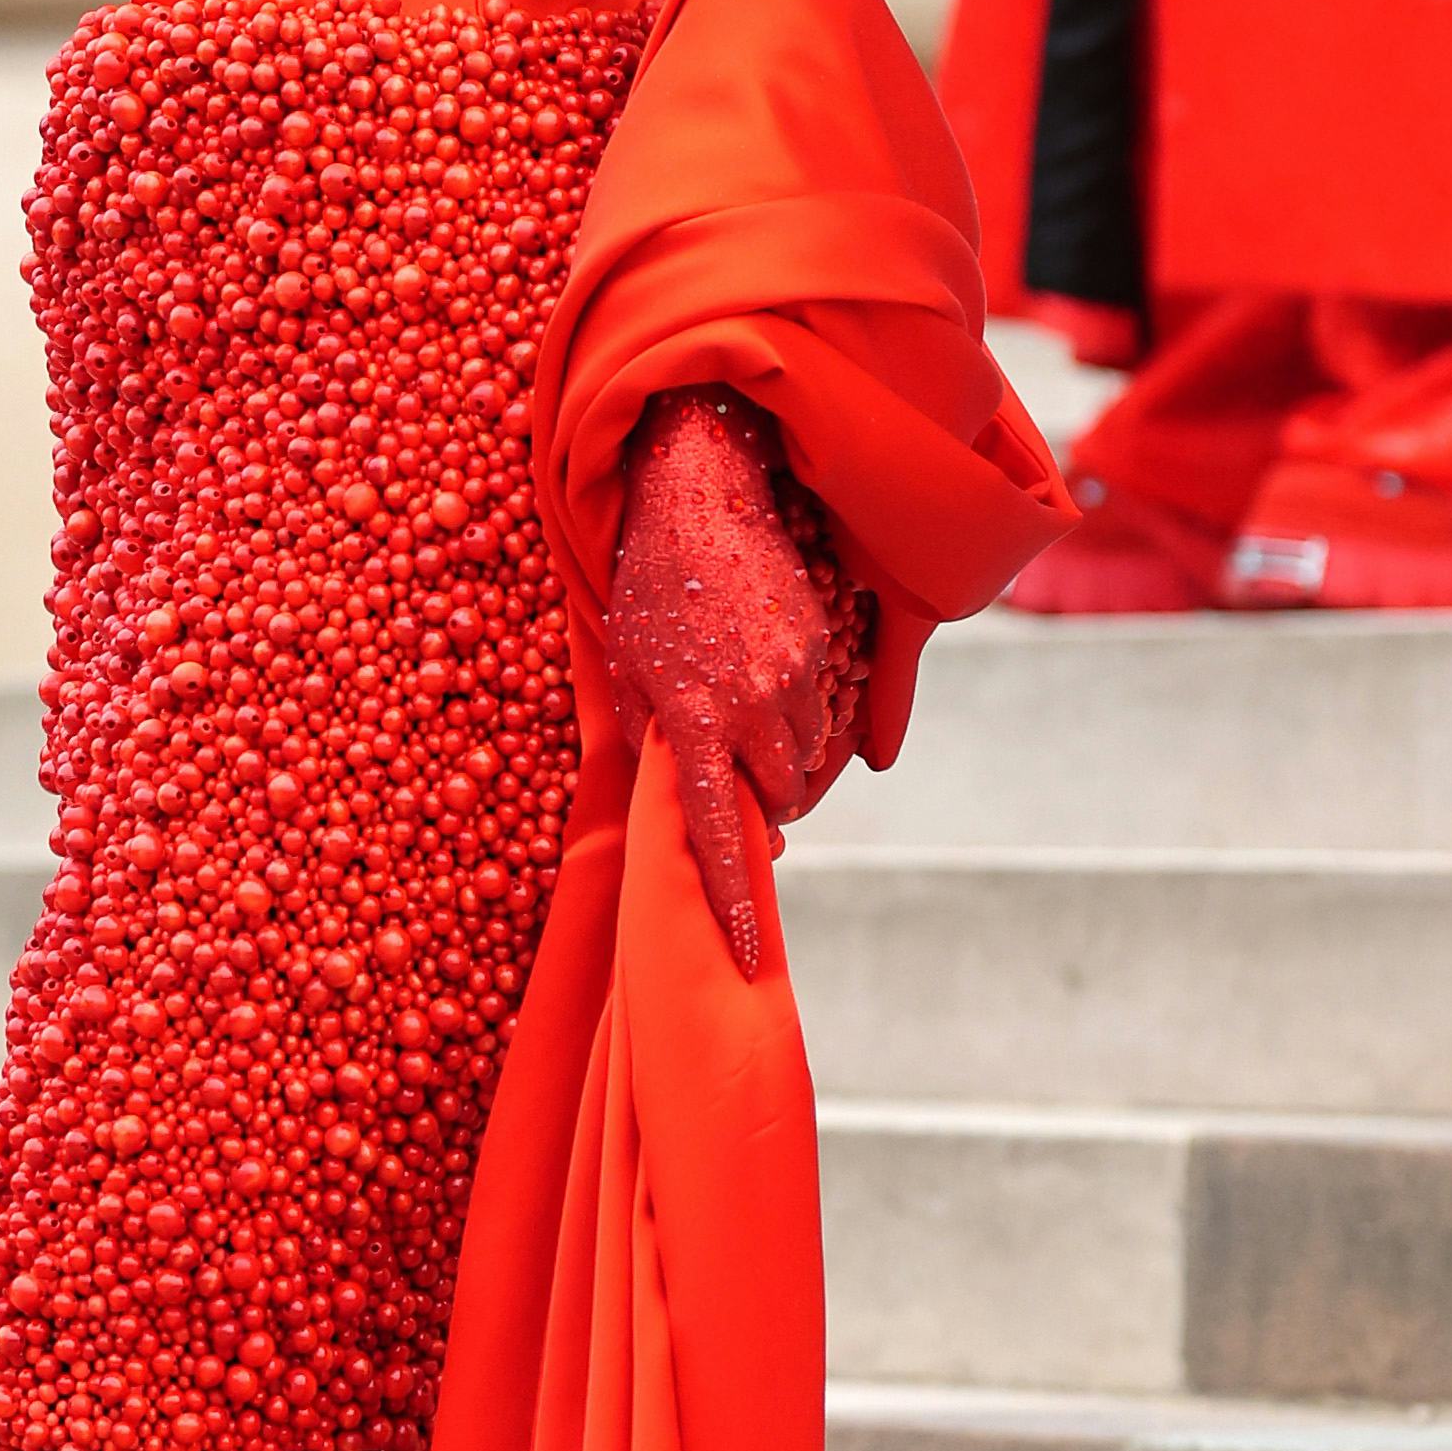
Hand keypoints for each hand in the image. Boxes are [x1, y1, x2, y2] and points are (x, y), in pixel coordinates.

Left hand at [606, 385, 865, 976]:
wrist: (703, 495)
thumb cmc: (651, 588)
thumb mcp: (629, 670)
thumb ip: (651, 745)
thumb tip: (681, 808)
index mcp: (691, 722)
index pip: (720, 834)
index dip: (734, 901)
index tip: (750, 955)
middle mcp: (748, 706)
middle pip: (780, 799)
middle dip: (763, 798)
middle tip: (733, 764)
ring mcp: (792, 676)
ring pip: (805, 757)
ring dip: (782, 752)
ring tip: (742, 697)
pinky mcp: (821, 646)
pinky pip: (822, 709)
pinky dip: (799, 708)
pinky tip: (766, 663)